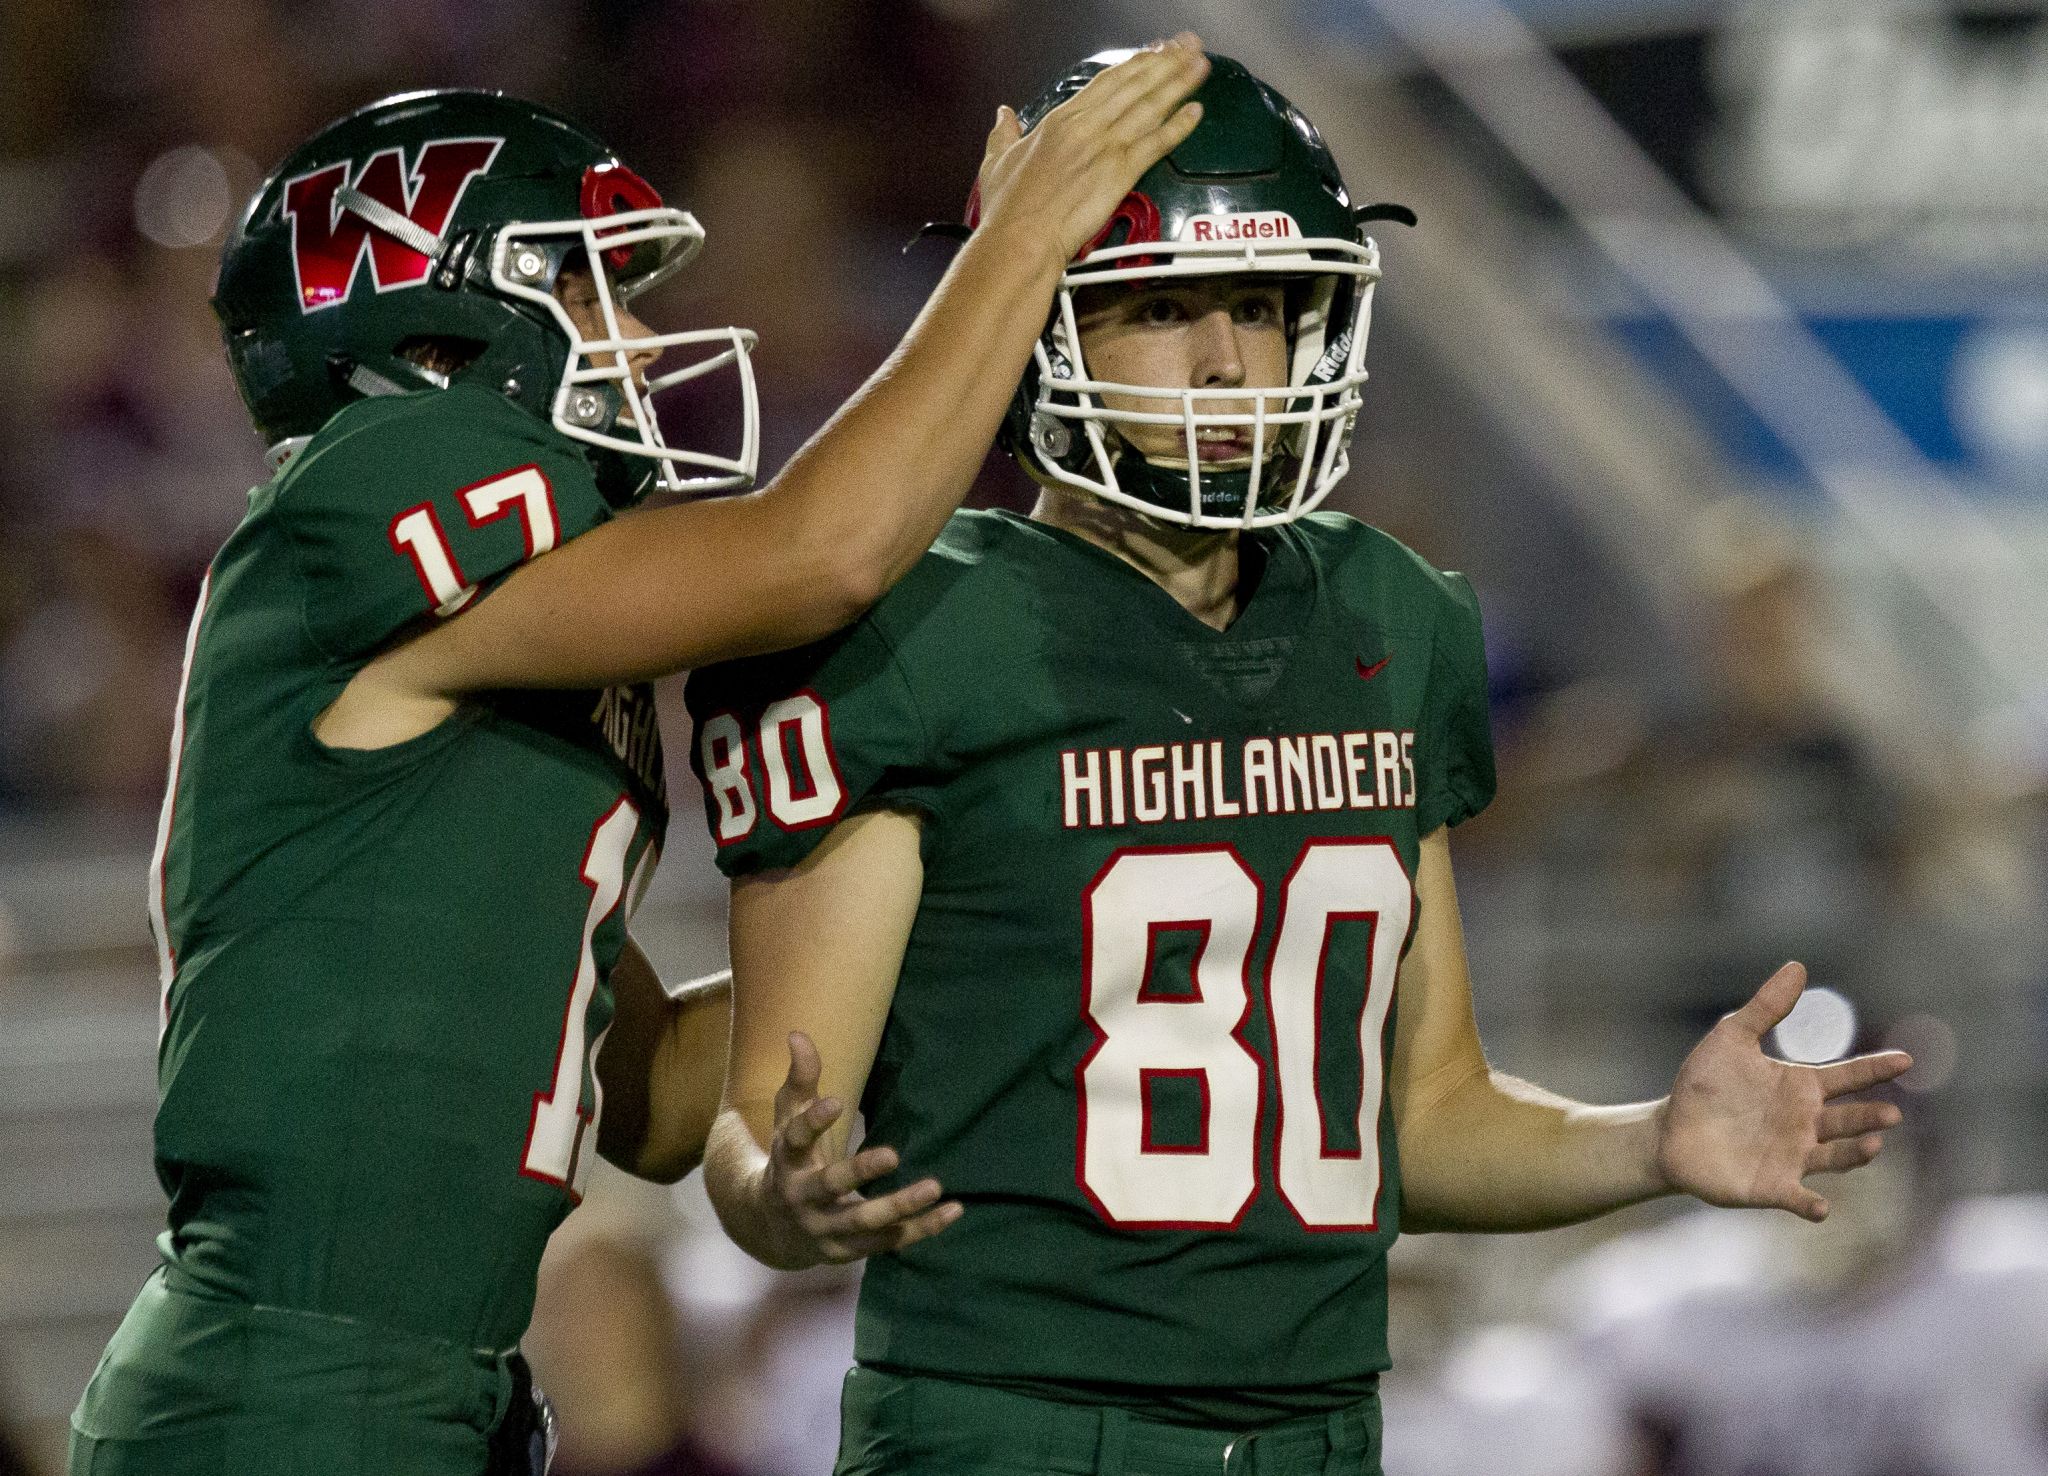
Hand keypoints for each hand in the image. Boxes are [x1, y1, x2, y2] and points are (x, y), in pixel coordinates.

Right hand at [757, 1031, 961, 1266]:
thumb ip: (799, 1081)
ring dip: (899, 1206)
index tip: (837, 1103)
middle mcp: (802, 1197)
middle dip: (860, 1172)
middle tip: (893, 1154)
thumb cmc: (789, 1160)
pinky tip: (953, 1211)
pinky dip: (920, 1230)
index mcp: (788, 1160)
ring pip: (863, 1222)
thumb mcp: (788, 1120)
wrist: (768, 1228)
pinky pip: (887, 1242)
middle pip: (831, 1186)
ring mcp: (824, 1229)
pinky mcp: (847, 1251)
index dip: (814, 1121)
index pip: (797, 1138)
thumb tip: (799, 1034)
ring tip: (935, 1186)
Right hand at [974, 34, 1209, 267]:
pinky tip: (1195, 111)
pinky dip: (1178, 126)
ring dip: (1178, 83)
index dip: (1134, 65)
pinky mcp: (1120, 173)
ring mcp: (1105, 147)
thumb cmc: (1009, 208)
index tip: (1153, 52)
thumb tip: (1002, 115)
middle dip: (1165, 62)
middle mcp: (1087, 126)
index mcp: (1061, 120)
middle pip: (1134, 86)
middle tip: (1188, 45)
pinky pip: (1155, 144)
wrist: (1021, 237)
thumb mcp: (997, 161)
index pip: (1107, 82)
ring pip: (1149, 107)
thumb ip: (1004, 134)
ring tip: (1200, 65)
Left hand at [1656, 962, 1911, 1221]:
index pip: (1848, 1078)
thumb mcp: (1732, 1038)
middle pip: (1849, 1120)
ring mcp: (1793, 1157)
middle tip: (1889, 1113)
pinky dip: (1810, 1205)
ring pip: (1835, 1157)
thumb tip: (1798, 965)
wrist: (1670, 1130)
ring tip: (1873, 1143)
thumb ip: (1766, 1007)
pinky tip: (1820, 1206)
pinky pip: (1798, 1198)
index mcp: (1801, 1088)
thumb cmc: (1704, 1085)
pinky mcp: (1771, 1186)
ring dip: (1855, 1153)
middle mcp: (1806, 1124)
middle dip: (1871, 1117)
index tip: (1905, 1060)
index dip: (1876, 1069)